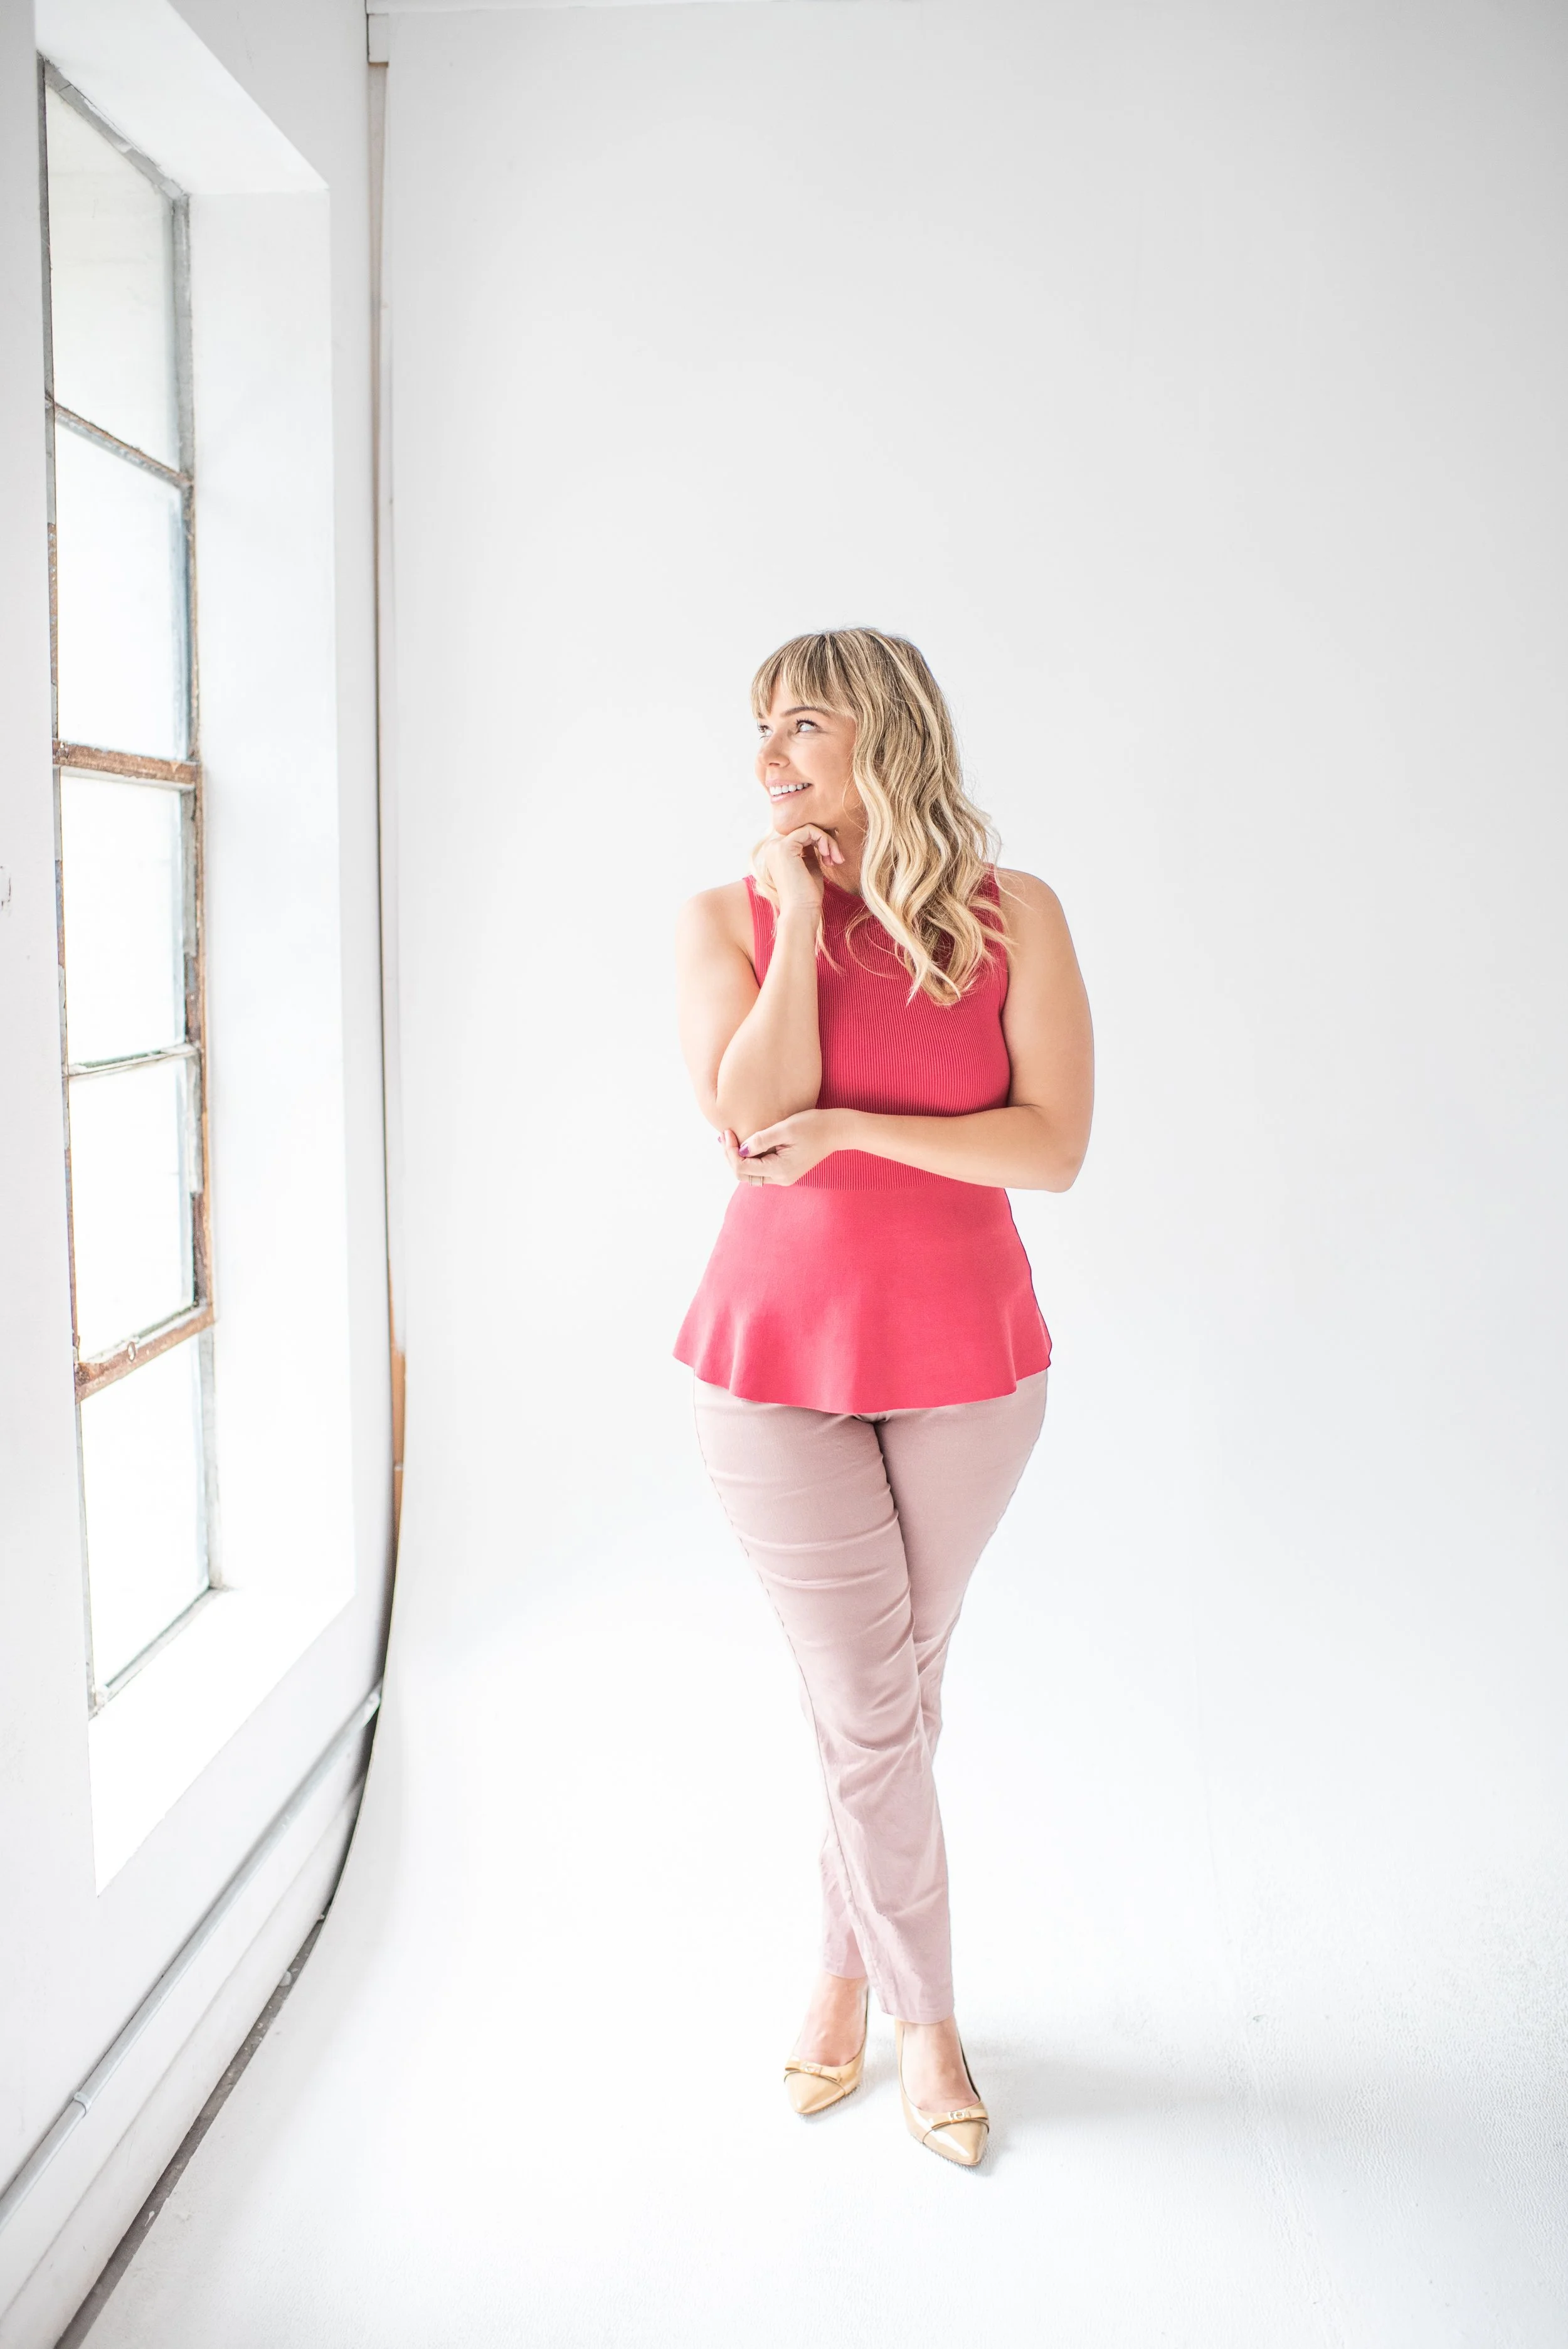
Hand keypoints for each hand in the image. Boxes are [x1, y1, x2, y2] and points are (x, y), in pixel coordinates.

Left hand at [718, 1110, 850, 1186]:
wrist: (837, 1131)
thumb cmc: (814, 1125)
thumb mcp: (786, 1129)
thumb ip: (762, 1140)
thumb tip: (741, 1149)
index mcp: (780, 1169)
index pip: (742, 1168)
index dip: (730, 1152)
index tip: (727, 1132)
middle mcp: (781, 1178)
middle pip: (743, 1175)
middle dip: (730, 1156)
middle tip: (724, 1134)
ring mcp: (783, 1177)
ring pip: (751, 1174)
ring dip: (738, 1158)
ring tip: (729, 1138)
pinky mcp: (785, 1171)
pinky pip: (760, 1169)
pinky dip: (749, 1158)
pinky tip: (743, 1144)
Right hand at [756, 821, 844, 916]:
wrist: (801, 911)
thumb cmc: (808, 894)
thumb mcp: (810, 865)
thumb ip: (810, 849)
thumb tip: (818, 833)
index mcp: (776, 852)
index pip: (802, 835)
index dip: (820, 842)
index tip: (832, 859)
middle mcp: (772, 847)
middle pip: (805, 829)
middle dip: (826, 841)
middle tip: (837, 859)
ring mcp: (776, 846)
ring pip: (809, 828)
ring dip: (827, 841)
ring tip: (835, 859)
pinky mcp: (784, 847)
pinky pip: (809, 830)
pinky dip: (824, 840)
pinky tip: (828, 856)